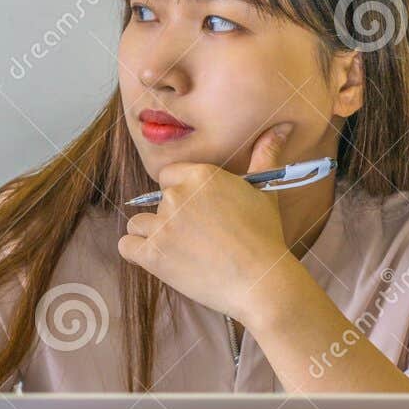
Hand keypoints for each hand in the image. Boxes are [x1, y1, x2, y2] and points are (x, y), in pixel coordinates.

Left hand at [117, 121, 298, 320]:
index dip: (180, 194)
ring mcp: (162, 225)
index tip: (197, 213)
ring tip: (181, 252)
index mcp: (200, 175)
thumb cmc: (265, 237)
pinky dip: (138, 254)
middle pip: (156, 201)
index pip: (168, 176)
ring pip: (138, 223)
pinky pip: (126, 246)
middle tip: (198, 239)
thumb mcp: (265, 190)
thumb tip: (282, 126)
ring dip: (153, 236)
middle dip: (171, 218)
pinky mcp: (152, 254)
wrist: (261, 282)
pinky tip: (161, 260)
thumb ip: (265, 154)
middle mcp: (177, 195)